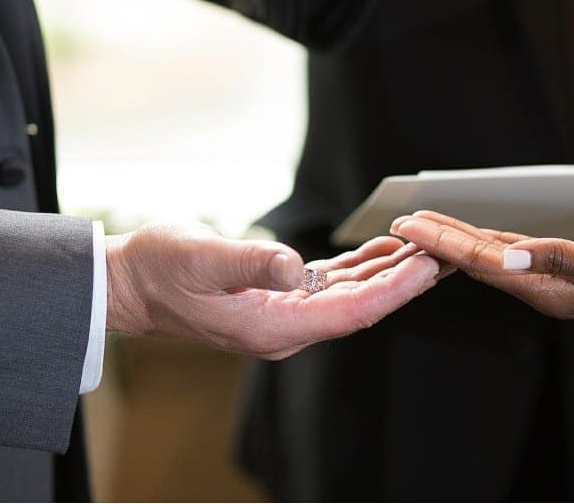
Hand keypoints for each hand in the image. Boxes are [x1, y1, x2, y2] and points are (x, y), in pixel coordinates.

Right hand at [105, 223, 444, 358]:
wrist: (131, 284)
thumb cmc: (160, 270)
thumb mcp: (202, 257)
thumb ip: (251, 261)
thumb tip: (293, 263)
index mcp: (272, 326)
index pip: (349, 312)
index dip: (392, 289)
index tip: (426, 266)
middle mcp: (285, 327)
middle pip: (359, 306)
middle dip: (403, 280)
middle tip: (442, 250)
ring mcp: (283, 315)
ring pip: (350, 296)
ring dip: (386, 272)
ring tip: (424, 247)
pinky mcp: (278, 299)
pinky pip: (331, 286)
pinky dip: (359, 268)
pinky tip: (381, 250)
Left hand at [391, 210, 573, 326]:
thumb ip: (560, 260)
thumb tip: (509, 258)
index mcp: (545, 291)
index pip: (481, 262)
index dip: (441, 243)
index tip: (406, 227)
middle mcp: (541, 289)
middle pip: (476, 261)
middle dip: (436, 242)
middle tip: (398, 224)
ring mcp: (553, 282)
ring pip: (493, 256)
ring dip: (457, 241)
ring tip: (426, 226)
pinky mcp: (567, 269)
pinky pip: (517, 254)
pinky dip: (490, 241)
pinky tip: (479, 235)